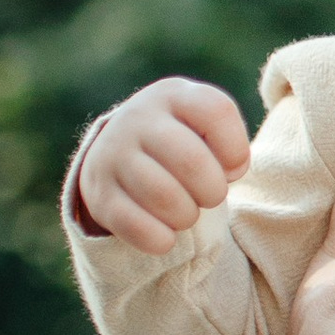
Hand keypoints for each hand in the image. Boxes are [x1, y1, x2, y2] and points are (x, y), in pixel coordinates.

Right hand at [74, 78, 250, 254]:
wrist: (120, 151)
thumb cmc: (183, 142)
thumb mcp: (206, 128)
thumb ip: (230, 144)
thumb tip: (229, 172)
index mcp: (173, 94)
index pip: (217, 112)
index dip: (235, 149)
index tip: (231, 166)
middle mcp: (138, 117)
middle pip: (192, 162)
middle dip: (213, 191)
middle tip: (209, 196)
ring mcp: (113, 154)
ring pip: (165, 198)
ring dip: (187, 216)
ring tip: (185, 212)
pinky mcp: (99, 193)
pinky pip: (137, 226)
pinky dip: (161, 240)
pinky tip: (165, 235)